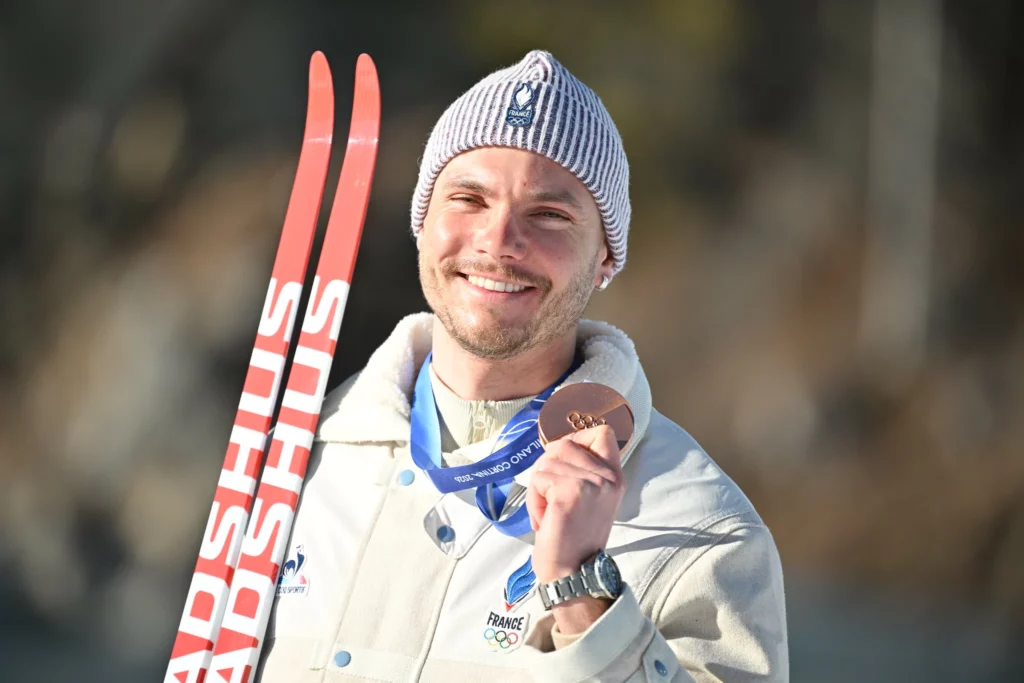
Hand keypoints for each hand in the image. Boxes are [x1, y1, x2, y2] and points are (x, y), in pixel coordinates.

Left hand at [526, 425, 624, 584]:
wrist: (573, 574)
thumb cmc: (573, 538)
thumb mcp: (590, 498)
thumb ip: (583, 471)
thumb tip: (555, 447)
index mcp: (615, 476)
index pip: (602, 432)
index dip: (576, 439)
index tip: (564, 463)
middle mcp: (608, 477)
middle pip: (563, 444)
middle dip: (547, 469)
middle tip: (551, 499)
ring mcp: (591, 483)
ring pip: (546, 462)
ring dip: (538, 488)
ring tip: (549, 512)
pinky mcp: (570, 492)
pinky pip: (538, 478)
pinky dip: (534, 499)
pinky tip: (545, 519)